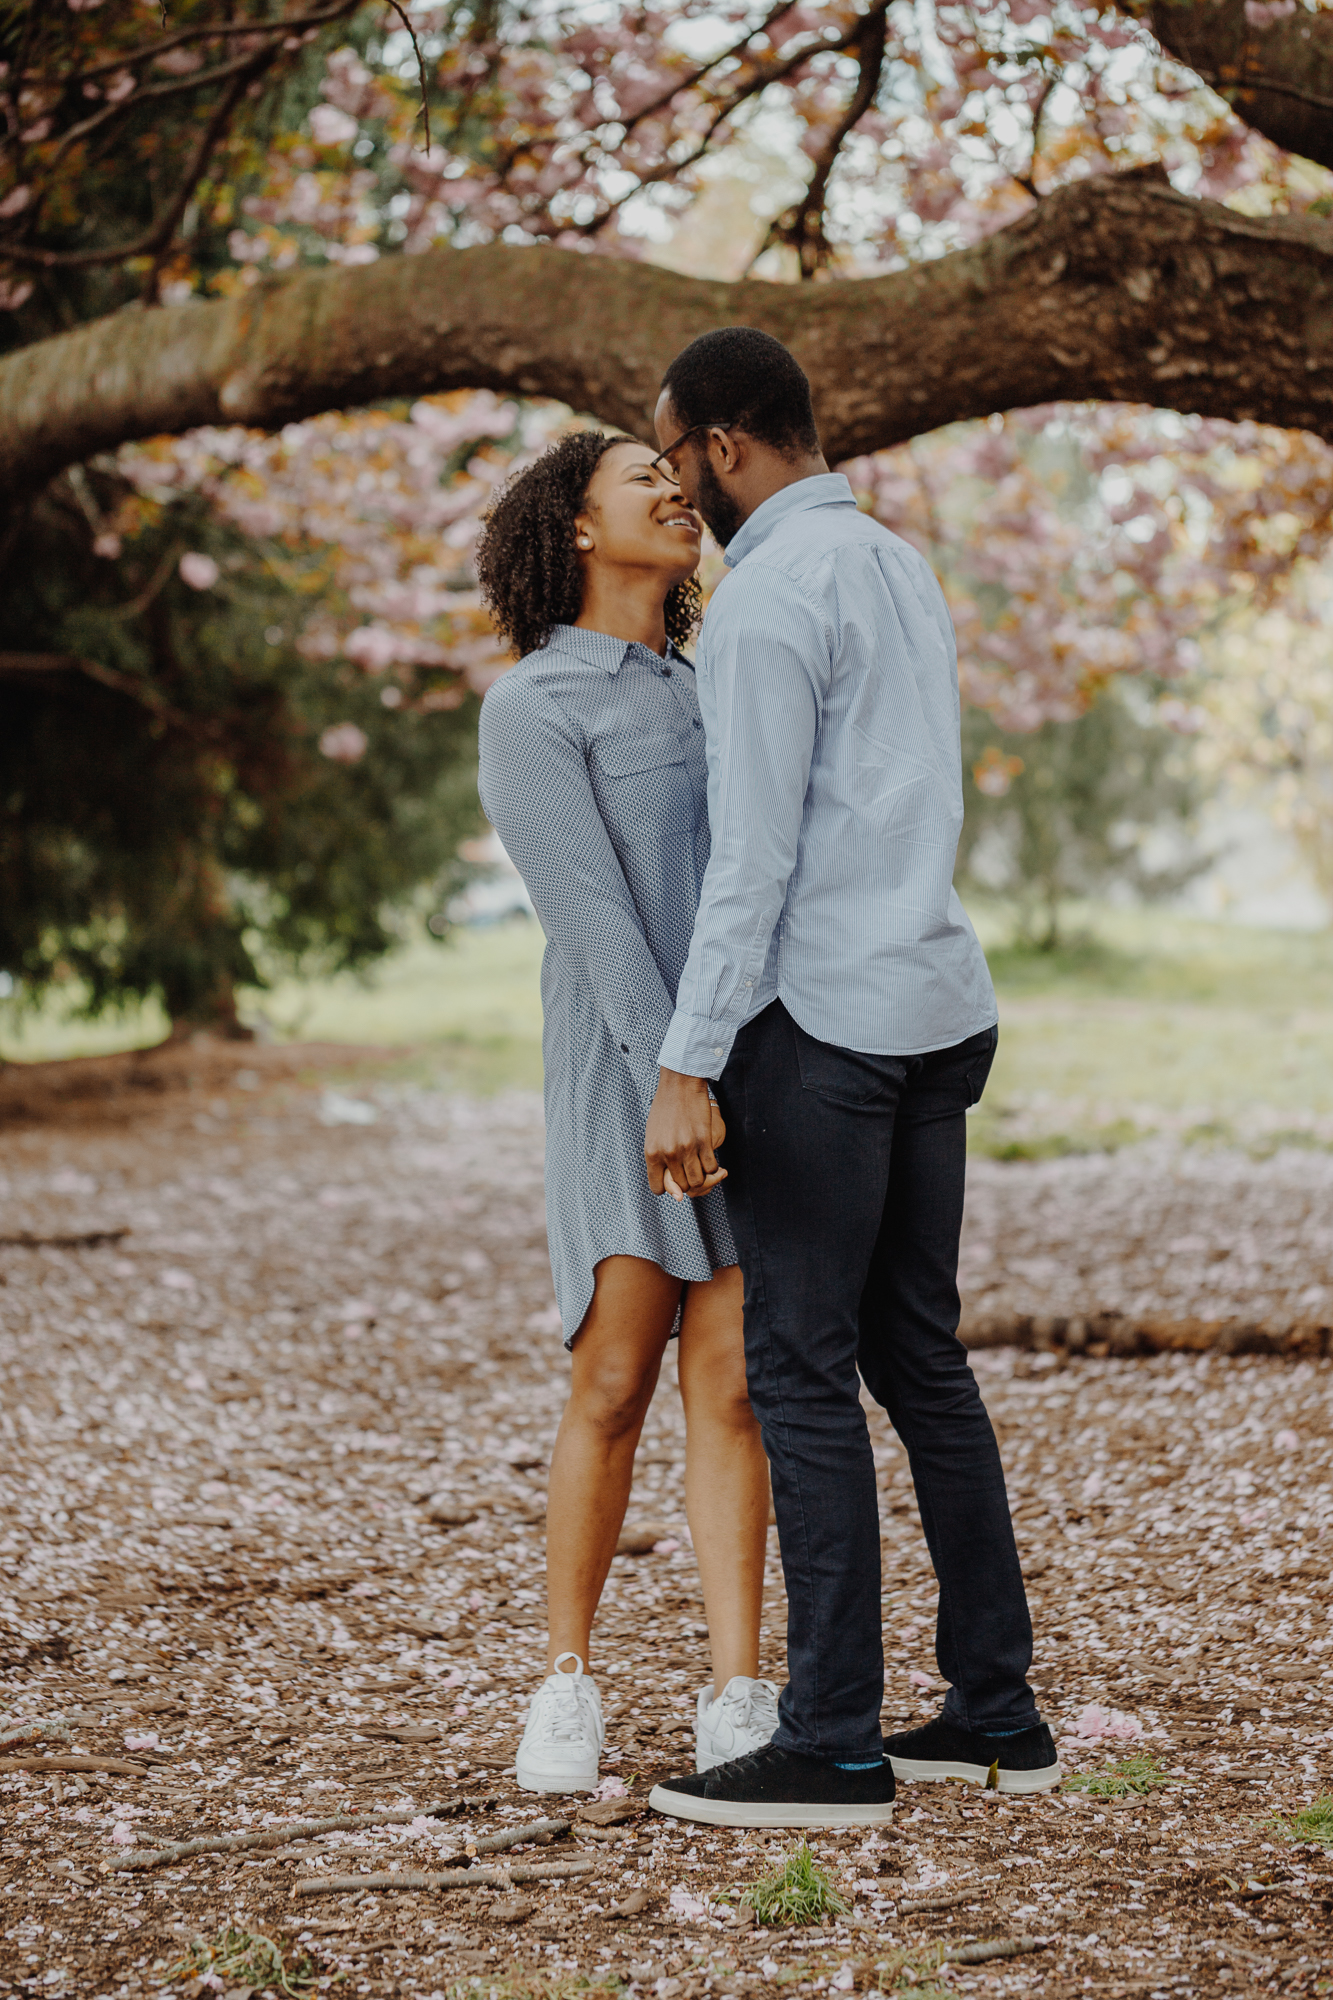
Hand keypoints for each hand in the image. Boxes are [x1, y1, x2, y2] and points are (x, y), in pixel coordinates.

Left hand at [646, 1068, 726, 1198]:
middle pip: (682, 1187)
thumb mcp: (652, 1134)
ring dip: (703, 1178)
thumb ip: (657, 1157)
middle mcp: (668, 1153)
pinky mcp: (704, 1141)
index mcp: (651, 1153)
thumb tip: (667, 1178)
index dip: (668, 1188)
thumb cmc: (665, 1107)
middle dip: (688, 1183)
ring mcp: (687, 1148)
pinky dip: (713, 1168)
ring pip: (699, 1181)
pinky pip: (711, 1167)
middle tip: (693, 1173)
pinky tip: (711, 1158)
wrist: (680, 1085)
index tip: (675, 1180)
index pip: (658, 1188)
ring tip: (703, 1168)